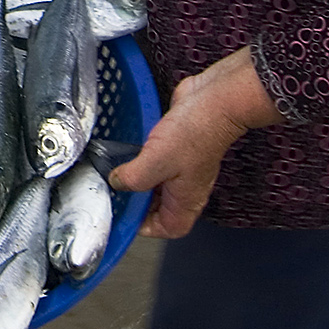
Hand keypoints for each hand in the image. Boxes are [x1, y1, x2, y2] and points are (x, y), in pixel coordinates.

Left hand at [109, 46, 281, 238]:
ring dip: (138, 181)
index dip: (145, 227)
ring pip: (157, 184)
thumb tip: (116, 183)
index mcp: (186, 200)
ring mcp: (182, 167)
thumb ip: (133, 178)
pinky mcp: (177, 147)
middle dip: (136, 203)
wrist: (214, 99)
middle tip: (113, 192)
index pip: (167, 229)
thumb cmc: (196, 132)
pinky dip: (142, 161)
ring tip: (116, 173)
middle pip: (159, 207)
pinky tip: (128, 152)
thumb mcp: (157, 161)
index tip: (122, 216)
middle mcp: (186, 187)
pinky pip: (157, 162)